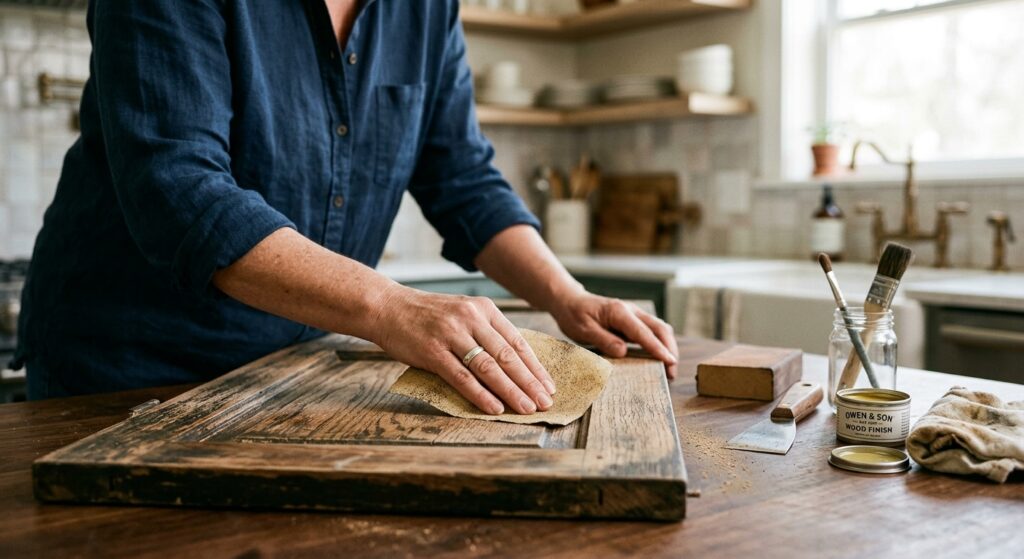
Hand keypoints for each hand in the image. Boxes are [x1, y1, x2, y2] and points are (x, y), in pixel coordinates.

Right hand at [371, 285, 555, 414]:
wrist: (387, 307)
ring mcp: (452, 334)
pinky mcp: (433, 351)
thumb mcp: (462, 313)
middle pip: (507, 356)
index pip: (517, 342)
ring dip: (511, 391)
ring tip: (526, 408)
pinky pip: (462, 377)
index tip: (548, 386)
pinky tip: (495, 408)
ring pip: (489, 367)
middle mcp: (471, 318)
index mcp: (483, 309)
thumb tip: (512, 365)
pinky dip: (480, 394)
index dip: (535, 366)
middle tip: (545, 403)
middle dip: (529, 382)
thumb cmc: (427, 316)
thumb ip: (484, 333)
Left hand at [550, 293, 678, 378]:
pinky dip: (659, 344)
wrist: (570, 301)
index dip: (658, 348)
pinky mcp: (632, 322)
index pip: (643, 332)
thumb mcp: (583, 330)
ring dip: (667, 347)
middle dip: (669, 349)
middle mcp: (631, 311)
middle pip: (659, 328)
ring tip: (668, 370)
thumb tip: (623, 352)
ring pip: (659, 329)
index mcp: (619, 312)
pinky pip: (651, 332)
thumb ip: (603, 340)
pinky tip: (659, 359)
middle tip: (671, 372)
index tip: (669, 361)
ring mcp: (634, 315)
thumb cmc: (574, 315)